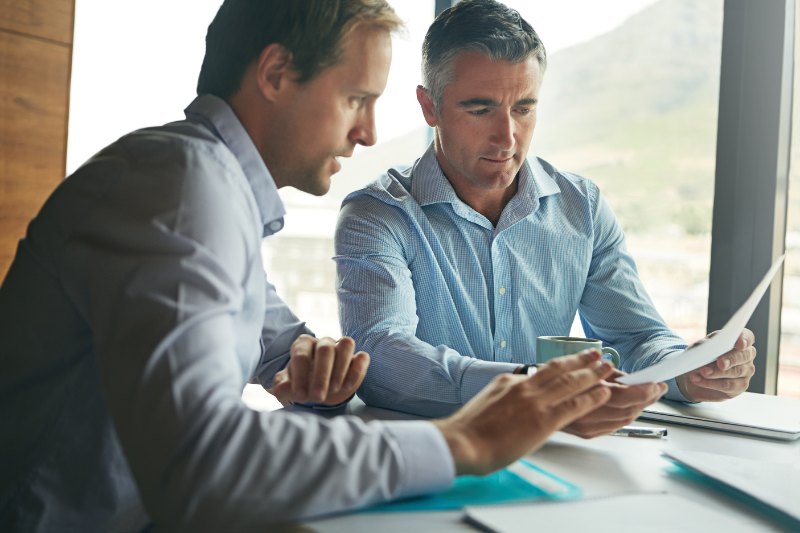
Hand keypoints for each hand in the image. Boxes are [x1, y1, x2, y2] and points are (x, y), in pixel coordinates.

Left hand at [270, 335, 368, 405]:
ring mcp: (341, 348)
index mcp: (303, 345)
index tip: (300, 395)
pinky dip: (356, 372)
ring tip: (334, 389)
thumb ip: (282, 385)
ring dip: (341, 368)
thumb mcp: (287, 387)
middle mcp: (323, 342)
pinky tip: (346, 388)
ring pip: (347, 344)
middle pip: (325, 349)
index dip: (301, 375)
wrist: (318, 392)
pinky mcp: (357, 358)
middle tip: (318, 397)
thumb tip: (281, 389)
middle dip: (321, 375)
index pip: (302, 354)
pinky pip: (362, 357)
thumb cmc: (301, 385)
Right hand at [433, 350, 613, 475]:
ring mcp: (535, 402)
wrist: (462, 441)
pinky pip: (574, 405)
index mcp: (509, 381)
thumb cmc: (469, 430)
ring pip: (571, 382)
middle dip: (581, 360)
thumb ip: (505, 398)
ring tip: (607, 367)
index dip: (560, 366)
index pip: (540, 372)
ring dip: (592, 373)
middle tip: (596, 354)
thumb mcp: (487, 402)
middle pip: (559, 368)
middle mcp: (524, 386)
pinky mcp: (543, 420)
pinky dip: (591, 397)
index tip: (570, 363)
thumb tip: (514, 403)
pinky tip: (603, 392)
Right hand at [562, 374, 667, 437]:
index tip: (654, 382)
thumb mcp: (577, 369)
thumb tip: (629, 377)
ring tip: (650, 394)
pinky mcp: (587, 433)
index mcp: (582, 394)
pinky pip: (614, 426)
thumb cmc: (553, 382)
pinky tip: (632, 407)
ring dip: (640, 407)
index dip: (642, 390)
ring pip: (623, 419)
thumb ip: (604, 374)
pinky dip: (627, 416)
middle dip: (647, 397)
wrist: (529, 406)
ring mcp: (587, 426)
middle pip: (627, 409)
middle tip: (658, 387)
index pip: (623, 396)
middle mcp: (585, 414)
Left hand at [676, 328, 755, 401]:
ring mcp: (746, 371)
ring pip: (736, 372)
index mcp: (738, 341)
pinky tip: (699, 380)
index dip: (745, 339)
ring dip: (717, 372)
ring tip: (703, 372)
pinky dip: (712, 383)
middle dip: (731, 359)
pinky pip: (729, 385)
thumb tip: (705, 347)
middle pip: (743, 356)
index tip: (740, 343)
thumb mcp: (699, 347)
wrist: (696, 376)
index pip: (748, 337)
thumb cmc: (701, 356)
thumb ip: (703, 345)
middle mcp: (746, 355)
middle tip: (720, 363)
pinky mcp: (740, 386)